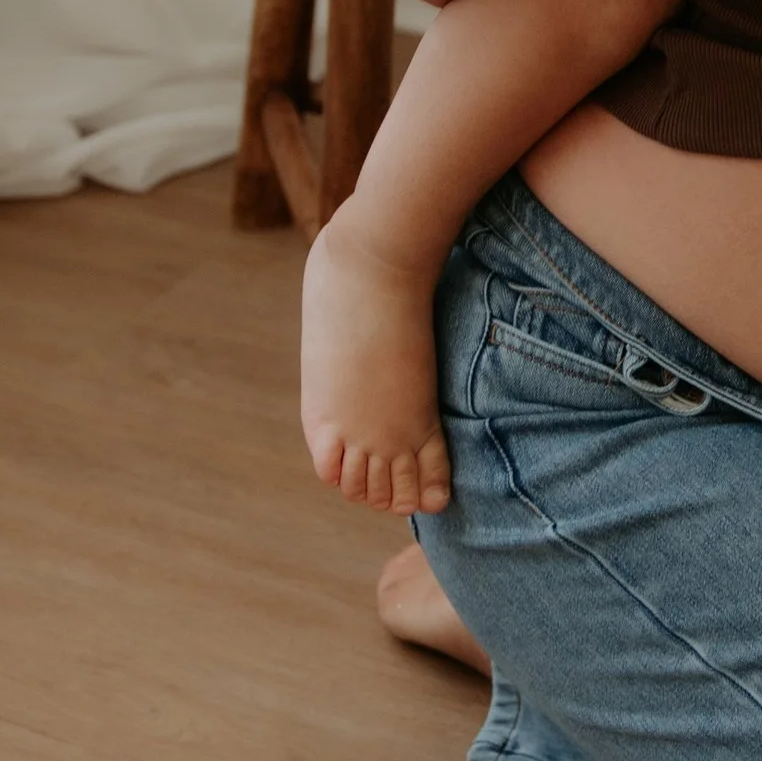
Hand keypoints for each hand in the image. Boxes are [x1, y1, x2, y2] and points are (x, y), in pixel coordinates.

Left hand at [299, 199, 453, 515]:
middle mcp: (346, 435)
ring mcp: (380, 431)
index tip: (381, 467)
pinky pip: (428, 472)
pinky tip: (442, 488)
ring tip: (425, 483)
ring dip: (409, 493)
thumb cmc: (344, 290)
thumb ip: (339, 367)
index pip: (336, 476)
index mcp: (320, 420)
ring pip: (393, 493)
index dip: (359, 477)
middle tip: (407, 480)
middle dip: (384, 491)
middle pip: (365, 491)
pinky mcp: (415, 416)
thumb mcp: (330, 345)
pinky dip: (434, 486)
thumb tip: (346, 356)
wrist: (367, 267)